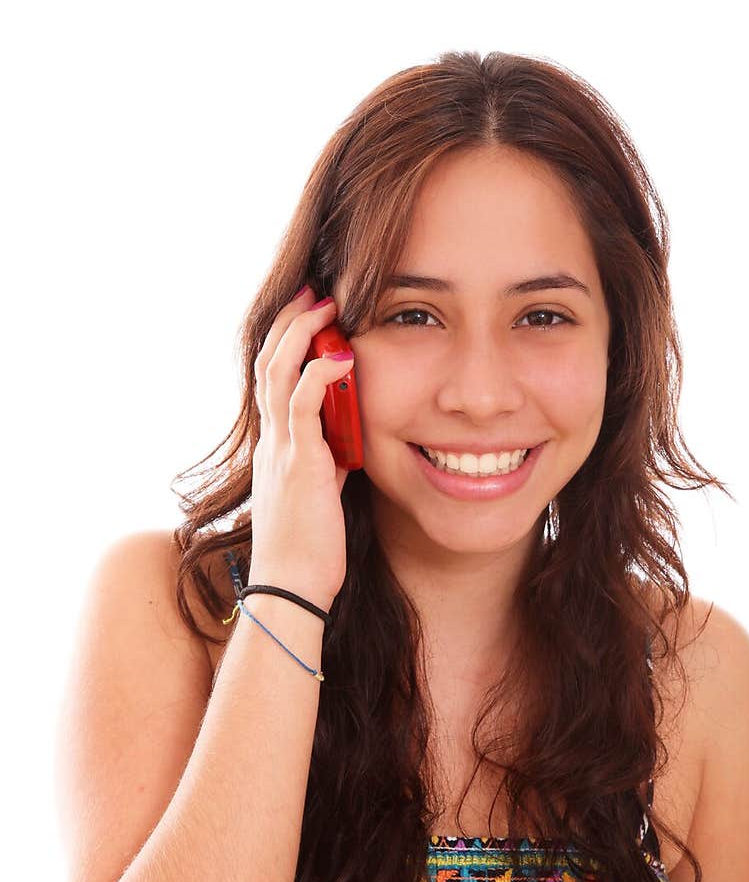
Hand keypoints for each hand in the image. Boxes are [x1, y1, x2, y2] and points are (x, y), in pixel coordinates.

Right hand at [248, 286, 353, 610]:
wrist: (292, 588)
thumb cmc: (308, 550)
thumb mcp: (320, 494)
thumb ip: (328, 462)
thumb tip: (346, 442)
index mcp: (276, 447)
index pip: (273, 380)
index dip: (287, 342)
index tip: (308, 314)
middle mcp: (272, 442)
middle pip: (269, 363)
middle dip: (291, 322)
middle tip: (314, 292)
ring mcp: (282, 451)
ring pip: (278, 374)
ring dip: (301, 334)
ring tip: (325, 305)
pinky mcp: (299, 465)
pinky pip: (302, 407)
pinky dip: (319, 376)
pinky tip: (340, 357)